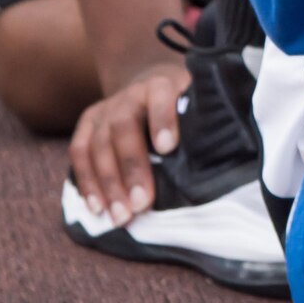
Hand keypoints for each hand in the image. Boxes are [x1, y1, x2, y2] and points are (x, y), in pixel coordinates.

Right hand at [68, 58, 189, 223]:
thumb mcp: (196, 106)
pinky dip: (86, 182)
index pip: (161, 95)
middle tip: (141, 204)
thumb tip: (224, 162)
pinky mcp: (87, 123)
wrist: (149, 85)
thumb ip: (203, 125)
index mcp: (162, 85)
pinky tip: (96, 208)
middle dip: (132, 168)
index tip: (168, 147)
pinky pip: (79, 153)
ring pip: (98, 144)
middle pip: (123, 127)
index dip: (163, 119)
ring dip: (107, 184)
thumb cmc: (182, 107)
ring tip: (120, 217)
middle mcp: (130, 94)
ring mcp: (105, 108)